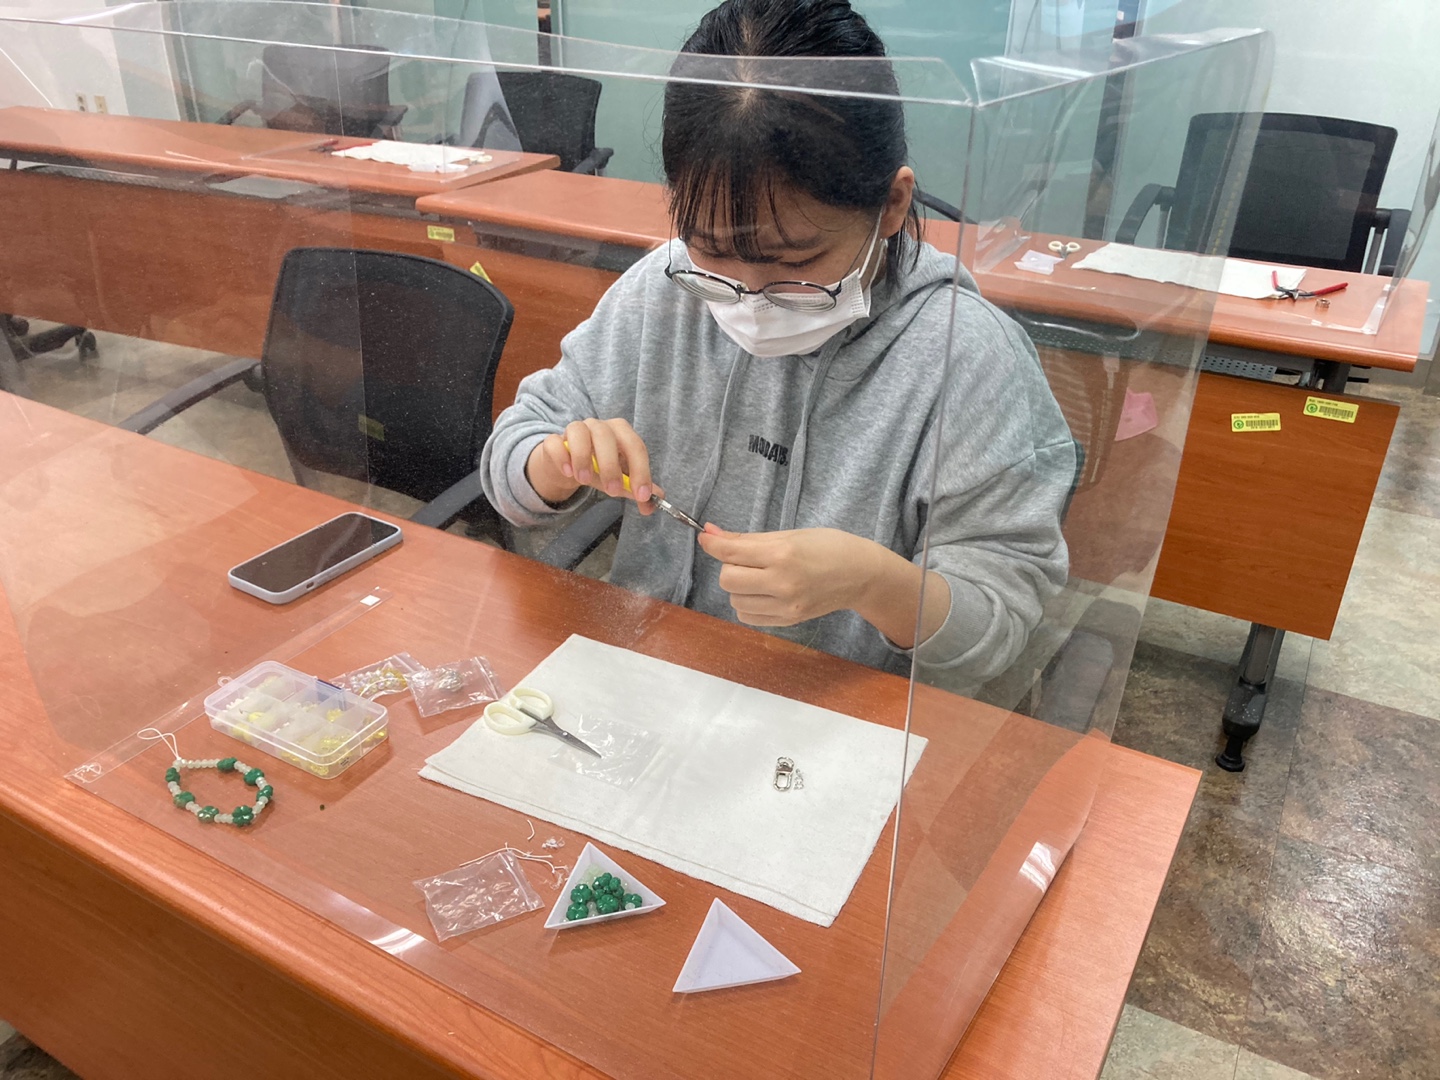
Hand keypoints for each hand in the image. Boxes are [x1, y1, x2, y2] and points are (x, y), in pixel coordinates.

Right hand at [525, 418, 660, 513]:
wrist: (567, 467)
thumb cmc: (598, 468)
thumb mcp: (619, 479)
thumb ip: (635, 489)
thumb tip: (652, 504)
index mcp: (620, 432)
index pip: (635, 446)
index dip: (641, 470)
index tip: (642, 495)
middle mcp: (598, 426)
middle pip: (606, 435)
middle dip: (611, 464)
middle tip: (613, 491)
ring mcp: (574, 430)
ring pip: (579, 432)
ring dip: (583, 457)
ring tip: (585, 480)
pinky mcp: (553, 441)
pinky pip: (554, 442)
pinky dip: (561, 456)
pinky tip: (567, 472)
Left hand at [697, 525, 876, 626]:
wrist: (860, 574)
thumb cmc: (827, 546)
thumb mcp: (788, 535)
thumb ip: (747, 539)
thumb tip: (710, 534)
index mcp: (782, 555)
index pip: (732, 553)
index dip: (713, 544)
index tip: (705, 537)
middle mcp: (782, 583)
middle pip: (728, 580)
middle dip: (731, 567)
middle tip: (748, 560)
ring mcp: (786, 606)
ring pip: (735, 600)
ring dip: (739, 587)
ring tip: (760, 577)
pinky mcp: (789, 621)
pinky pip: (748, 616)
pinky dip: (748, 603)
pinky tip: (764, 593)